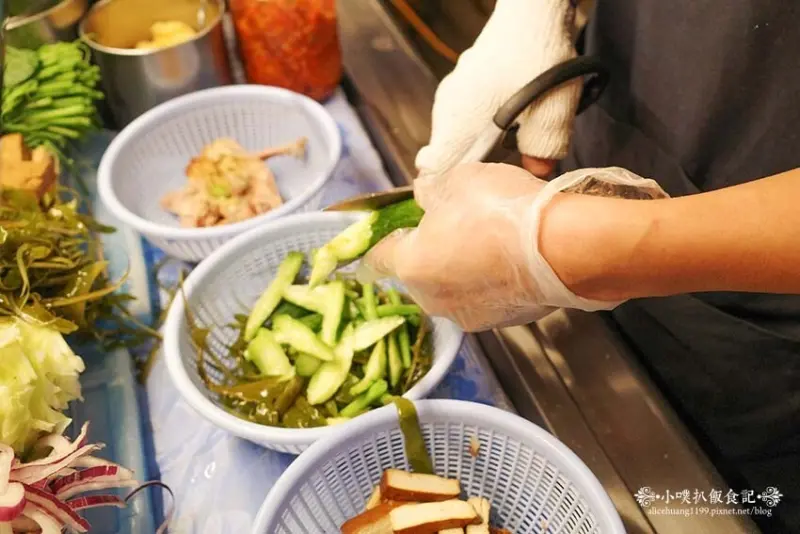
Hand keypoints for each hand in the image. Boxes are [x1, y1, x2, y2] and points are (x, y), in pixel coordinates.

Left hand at [364, 163, 621, 331]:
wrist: (564, 247)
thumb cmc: (502, 212)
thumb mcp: (455, 181)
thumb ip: (431, 191)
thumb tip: (425, 196)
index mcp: (411, 266)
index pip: (377, 259)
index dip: (383, 240)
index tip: (388, 233)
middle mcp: (434, 300)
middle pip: (419, 272)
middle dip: (431, 249)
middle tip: (455, 221)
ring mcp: (470, 315)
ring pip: (454, 286)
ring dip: (464, 266)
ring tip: (492, 236)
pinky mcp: (505, 321)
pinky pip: (488, 296)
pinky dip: (494, 279)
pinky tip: (513, 254)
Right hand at [414, 0, 580, 179]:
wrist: (532, 11)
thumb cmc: (537, 59)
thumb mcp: (551, 113)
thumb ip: (541, 152)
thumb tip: (536, 176)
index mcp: (459, 125)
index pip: (433, 171)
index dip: (439, 191)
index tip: (455, 201)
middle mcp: (446, 112)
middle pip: (444, 156)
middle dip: (466, 172)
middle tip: (494, 180)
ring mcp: (450, 96)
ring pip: (454, 137)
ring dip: (477, 149)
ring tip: (508, 150)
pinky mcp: (460, 84)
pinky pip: (462, 118)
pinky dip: (479, 129)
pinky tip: (506, 123)